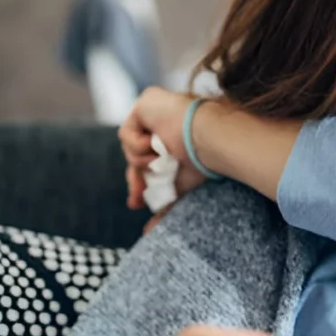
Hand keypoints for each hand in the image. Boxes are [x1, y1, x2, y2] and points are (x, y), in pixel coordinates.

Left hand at [118, 87, 207, 209]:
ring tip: (160, 161)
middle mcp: (163, 122)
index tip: (137, 203)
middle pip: (134, 155)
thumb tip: (147, 232)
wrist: (208, 140)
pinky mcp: (145, 103)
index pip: (148, 161)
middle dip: (135, 179)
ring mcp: (153, 111)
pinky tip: (155, 145)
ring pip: (129, 148)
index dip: (140, 181)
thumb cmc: (203, 162)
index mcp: (174, 139)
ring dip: (142, 161)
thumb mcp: (179, 187)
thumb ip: (164, 204)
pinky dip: (138, 146)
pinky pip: (127, 134)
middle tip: (137, 199)